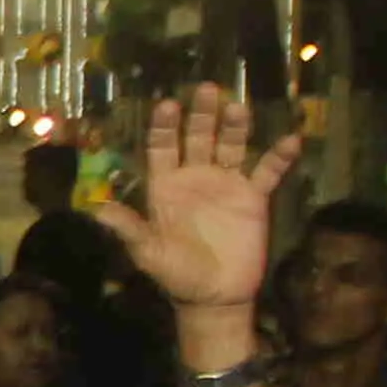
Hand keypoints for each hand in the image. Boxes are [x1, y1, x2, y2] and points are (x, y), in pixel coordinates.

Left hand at [105, 88, 302, 316]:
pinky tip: (291, 140)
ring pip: (231, 147)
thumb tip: (95, 210)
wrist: (214, 297)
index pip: (163, 148)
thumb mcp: (148, 253)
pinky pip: (268, 172)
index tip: (168, 104)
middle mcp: (196, 177)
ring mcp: (226, 184)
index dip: (165, 127)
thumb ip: (128, 228)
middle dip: (202, 114)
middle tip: (207, 89)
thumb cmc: (176, 274)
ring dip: (235, 128)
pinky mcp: (254, 198)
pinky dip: (278, 156)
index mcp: (166, 186)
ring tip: (238, 107)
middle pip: (199, 137)